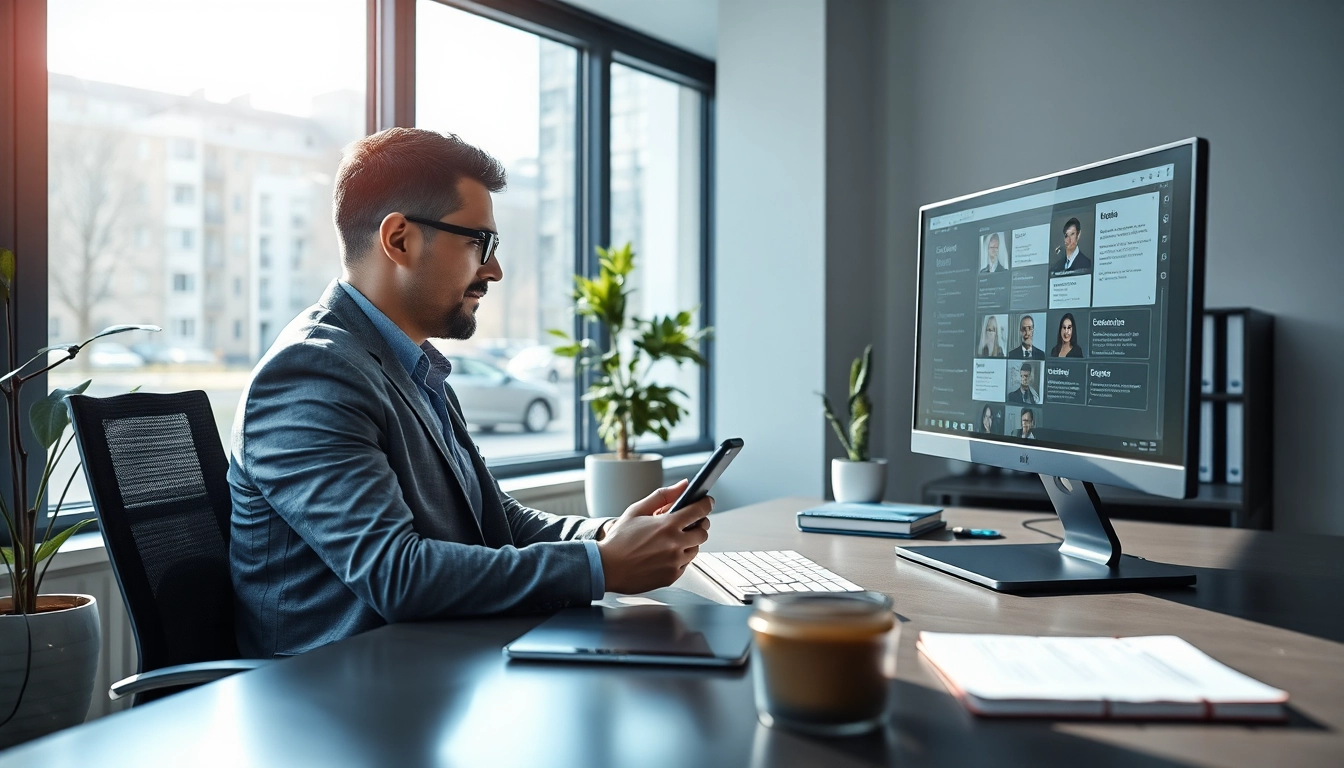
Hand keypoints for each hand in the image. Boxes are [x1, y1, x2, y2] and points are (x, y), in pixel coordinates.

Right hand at [597, 479, 712, 593]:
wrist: (606, 568)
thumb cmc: (619, 539)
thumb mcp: (637, 510)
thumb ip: (662, 495)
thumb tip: (683, 485)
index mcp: (667, 525)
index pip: (700, 511)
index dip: (706, 504)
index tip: (707, 502)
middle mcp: (675, 545)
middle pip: (703, 532)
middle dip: (699, 525)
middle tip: (689, 523)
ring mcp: (675, 562)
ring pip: (695, 549)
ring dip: (688, 542)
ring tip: (670, 540)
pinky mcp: (672, 576)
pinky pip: (685, 564)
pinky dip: (679, 558)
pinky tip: (664, 554)